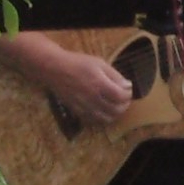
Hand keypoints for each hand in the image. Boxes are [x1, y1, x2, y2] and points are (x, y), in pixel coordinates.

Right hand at [0, 31, 133, 124]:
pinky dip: (103, 118)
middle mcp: (92, 98)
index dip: (128, 94)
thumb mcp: (99, 63)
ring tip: (116, 105)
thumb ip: (115, 76)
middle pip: (116, 110)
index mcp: (99, 84)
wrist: (55, 69)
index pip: (121, 96)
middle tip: (124, 98)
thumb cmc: (78, 63)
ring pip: (106, 119)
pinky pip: (94, 121)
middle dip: (124, 104)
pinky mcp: (78, 111)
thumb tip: (127, 86)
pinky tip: (104, 109)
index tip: (128, 88)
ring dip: (115, 113)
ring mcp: (84, 107)